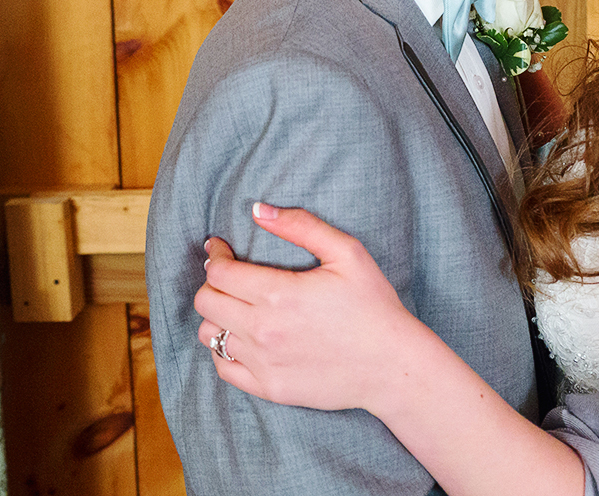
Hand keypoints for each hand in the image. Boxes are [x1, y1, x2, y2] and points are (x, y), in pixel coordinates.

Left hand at [194, 203, 418, 411]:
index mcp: (279, 294)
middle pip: (206, 301)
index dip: (216, 255)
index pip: (219, 272)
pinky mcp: (268, 387)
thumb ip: (301, 225)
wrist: (391, 366)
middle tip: (230, 275)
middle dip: (213, 282)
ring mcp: (263, 363)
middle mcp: (263, 331)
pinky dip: (223, 349)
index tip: (222, 248)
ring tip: (238, 305)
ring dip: (218, 315)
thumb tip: (258, 210)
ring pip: (209, 334)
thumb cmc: (373, 305)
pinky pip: (223, 368)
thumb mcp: (348, 253)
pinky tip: (242, 337)